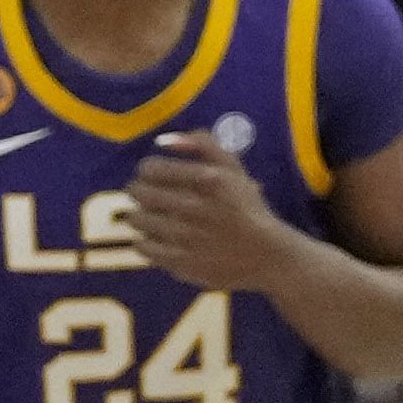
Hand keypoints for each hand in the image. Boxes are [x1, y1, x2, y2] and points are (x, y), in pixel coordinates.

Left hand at [119, 139, 301, 293]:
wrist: (265, 254)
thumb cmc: (245, 207)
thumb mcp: (233, 168)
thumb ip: (202, 145)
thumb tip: (163, 140)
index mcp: (208, 180)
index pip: (151, 168)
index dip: (146, 169)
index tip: (152, 175)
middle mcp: (195, 207)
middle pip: (138, 192)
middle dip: (138, 190)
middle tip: (146, 194)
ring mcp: (186, 237)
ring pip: (137, 219)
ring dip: (139, 214)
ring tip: (151, 215)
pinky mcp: (180, 262)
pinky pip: (143, 246)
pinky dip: (144, 239)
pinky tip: (156, 237)